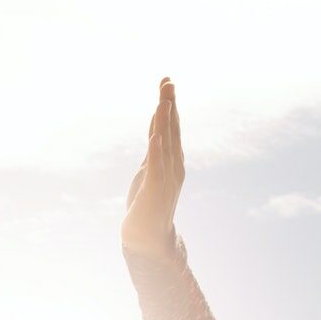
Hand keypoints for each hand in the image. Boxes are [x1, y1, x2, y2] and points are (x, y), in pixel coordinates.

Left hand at [121, 77, 184, 259]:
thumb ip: (154, 151)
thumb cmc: (147, 204)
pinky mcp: (154, 190)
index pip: (170, 126)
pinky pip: (155, 167)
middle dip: (169, 105)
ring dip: (164, 122)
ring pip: (165, 144)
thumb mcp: (149, 170)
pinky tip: (155, 136)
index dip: (168, 104)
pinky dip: (156, 151)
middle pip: (171, 130)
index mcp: (171, 159)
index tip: (166, 81)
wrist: (148, 238)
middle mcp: (173, 165)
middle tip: (168, 81)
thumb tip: (157, 130)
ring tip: (163, 101)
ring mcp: (165, 177)